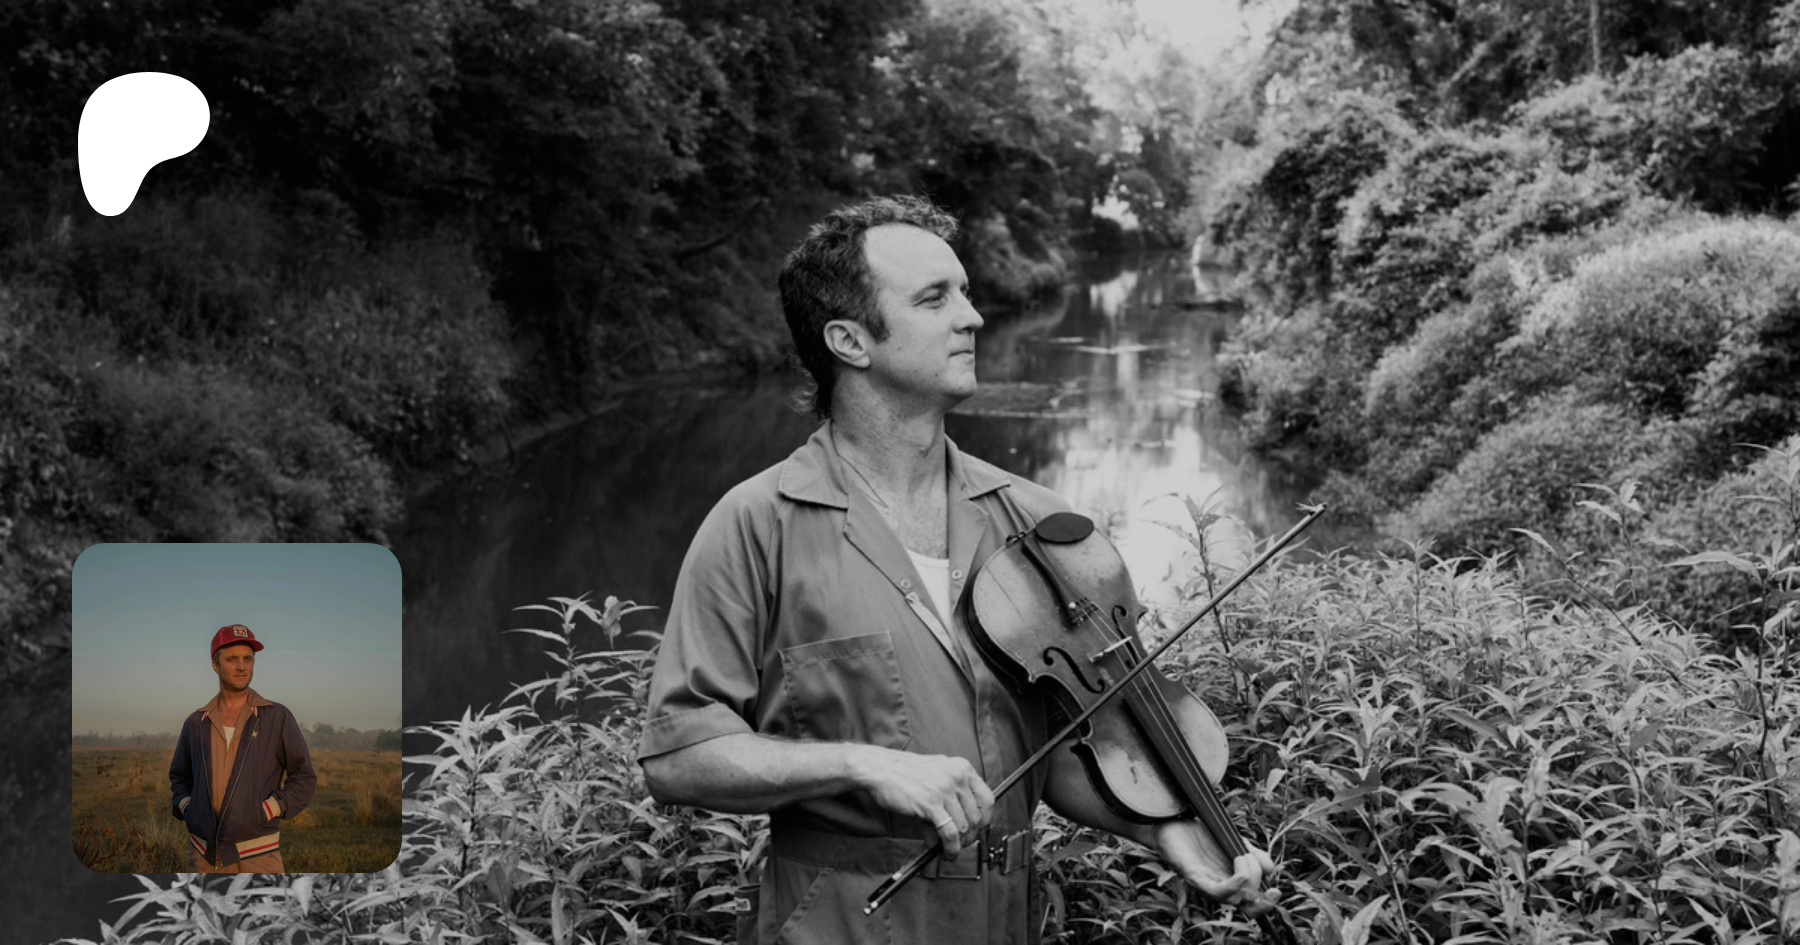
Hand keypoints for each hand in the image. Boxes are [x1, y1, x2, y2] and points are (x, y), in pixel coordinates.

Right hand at [848, 745, 993, 856]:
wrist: (879, 769)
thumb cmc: (903, 772)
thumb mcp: (933, 779)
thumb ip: (947, 801)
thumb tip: (953, 828)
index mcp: (961, 768)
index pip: (987, 798)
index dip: (985, 819)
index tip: (979, 829)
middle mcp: (956, 777)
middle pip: (977, 816)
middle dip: (971, 836)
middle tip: (962, 844)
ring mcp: (945, 790)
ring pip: (964, 827)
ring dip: (960, 845)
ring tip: (951, 852)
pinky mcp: (931, 804)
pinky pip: (950, 833)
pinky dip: (950, 847)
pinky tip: (945, 852)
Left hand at [1153, 820, 1278, 914]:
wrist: (1174, 821)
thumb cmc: (1202, 834)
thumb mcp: (1235, 842)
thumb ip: (1253, 854)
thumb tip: (1272, 869)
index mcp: (1231, 883)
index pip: (1251, 905)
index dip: (1266, 904)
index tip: (1277, 891)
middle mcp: (1220, 888)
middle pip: (1247, 907)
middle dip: (1261, 895)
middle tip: (1257, 866)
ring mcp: (1207, 885)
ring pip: (1235, 899)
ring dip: (1248, 878)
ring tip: (1243, 856)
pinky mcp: (1194, 877)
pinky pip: (1216, 891)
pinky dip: (1233, 884)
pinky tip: (1240, 868)